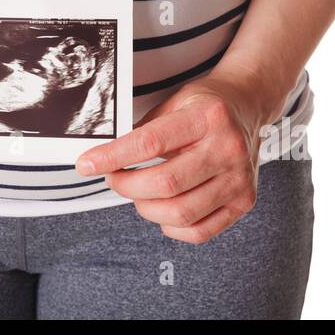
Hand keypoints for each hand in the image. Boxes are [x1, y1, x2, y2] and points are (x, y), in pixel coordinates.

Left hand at [75, 73, 282, 243]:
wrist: (247, 108)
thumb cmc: (206, 107)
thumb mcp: (175, 102)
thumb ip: (144, 130)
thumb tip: (105, 156)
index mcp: (207, 118)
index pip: (150, 143)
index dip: (113, 157)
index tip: (88, 164)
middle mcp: (227, 149)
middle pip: (165, 184)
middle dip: (126, 186)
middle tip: (114, 178)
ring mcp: (239, 179)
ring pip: (181, 213)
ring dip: (146, 208)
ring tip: (138, 194)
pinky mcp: (244, 201)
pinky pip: (200, 231)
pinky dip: (172, 228)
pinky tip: (163, 211)